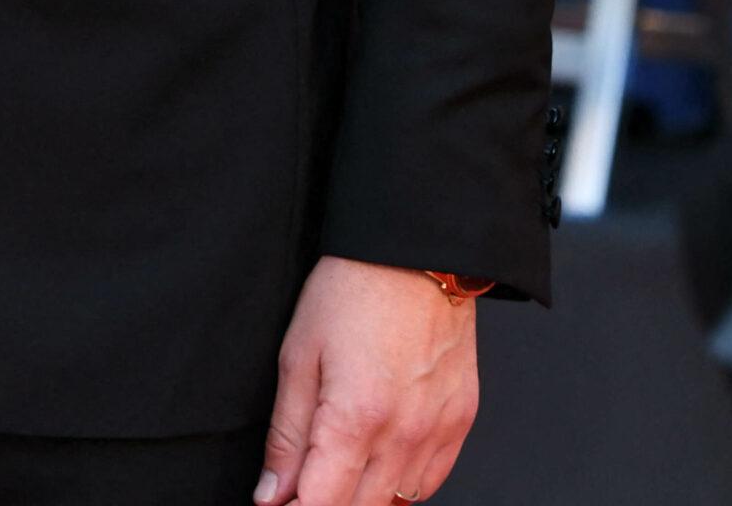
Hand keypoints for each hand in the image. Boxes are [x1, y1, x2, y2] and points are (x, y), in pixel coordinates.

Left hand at [254, 257, 479, 505]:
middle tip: (304, 478)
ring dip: (363, 495)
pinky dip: (401, 482)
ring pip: (396, 501)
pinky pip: (430, 481)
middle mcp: (403, 435)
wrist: (415, 251)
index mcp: (355, 418)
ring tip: (340, 462)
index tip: (279, 504)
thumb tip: (271, 494)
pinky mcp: (460, 422)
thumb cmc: (352, 290)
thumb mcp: (298, 354)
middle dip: (325, 501)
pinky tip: (379, 458)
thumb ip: (286, 434)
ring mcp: (437, 432)